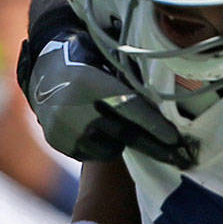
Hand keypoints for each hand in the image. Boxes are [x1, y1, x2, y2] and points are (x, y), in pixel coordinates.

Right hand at [18, 29, 196, 168]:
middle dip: (154, 147)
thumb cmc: (90, 67)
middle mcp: (77, 108)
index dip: (156, 126)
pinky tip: (97, 132)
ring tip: (116, 127)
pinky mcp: (59, 141)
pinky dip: (100, 147)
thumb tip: (166, 105)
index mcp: (93, 84)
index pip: (132, 109)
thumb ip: (131, 86)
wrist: (45, 73)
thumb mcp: (108, 67)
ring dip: (121, 142)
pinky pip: (91, 154)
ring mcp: (66, 128)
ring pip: (111, 148)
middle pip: (126, 134)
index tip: (175, 140)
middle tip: (177, 156)